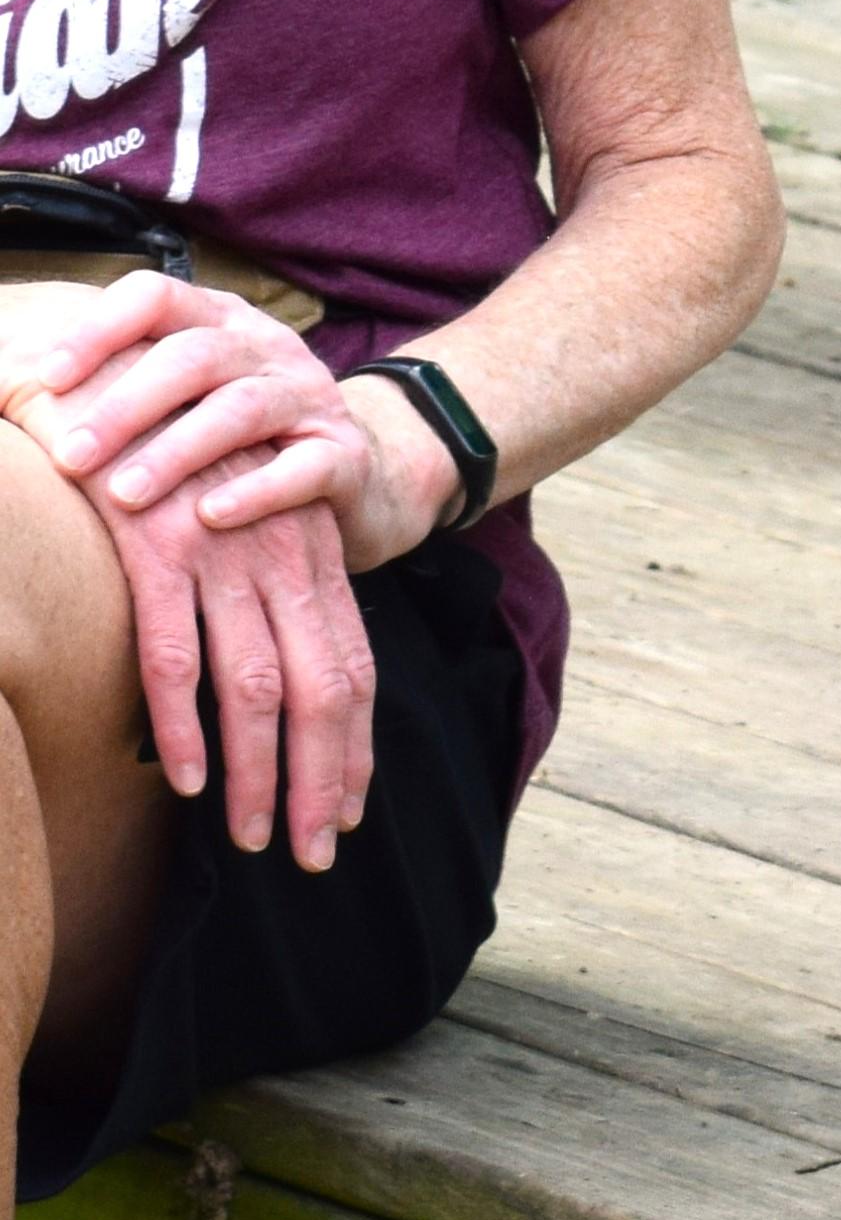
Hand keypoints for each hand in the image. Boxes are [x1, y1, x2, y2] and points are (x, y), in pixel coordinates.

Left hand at [3, 272, 458, 568]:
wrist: (363, 476)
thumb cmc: (238, 442)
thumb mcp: (183, 399)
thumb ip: (114, 387)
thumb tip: (1, 384)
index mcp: (220, 322)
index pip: (156, 296)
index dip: (99, 330)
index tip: (44, 380)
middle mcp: (268, 349)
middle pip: (195, 356)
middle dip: (126, 406)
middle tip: (70, 457)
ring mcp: (312, 399)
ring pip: (244, 409)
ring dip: (178, 452)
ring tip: (124, 497)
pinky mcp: (346, 457)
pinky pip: (305, 468)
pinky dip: (257, 492)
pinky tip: (211, 519)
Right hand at [96, 441, 376, 869]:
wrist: (107, 366)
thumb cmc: (163, 458)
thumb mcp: (228, 525)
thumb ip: (251, 594)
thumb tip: (256, 680)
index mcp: (307, 556)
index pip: (351, 667)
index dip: (354, 744)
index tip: (350, 810)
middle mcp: (281, 560)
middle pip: (324, 689)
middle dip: (326, 779)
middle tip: (317, 854)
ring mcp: (222, 556)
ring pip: (258, 686)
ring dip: (263, 771)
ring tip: (259, 839)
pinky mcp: (156, 549)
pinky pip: (177, 651)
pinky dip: (185, 722)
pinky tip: (190, 779)